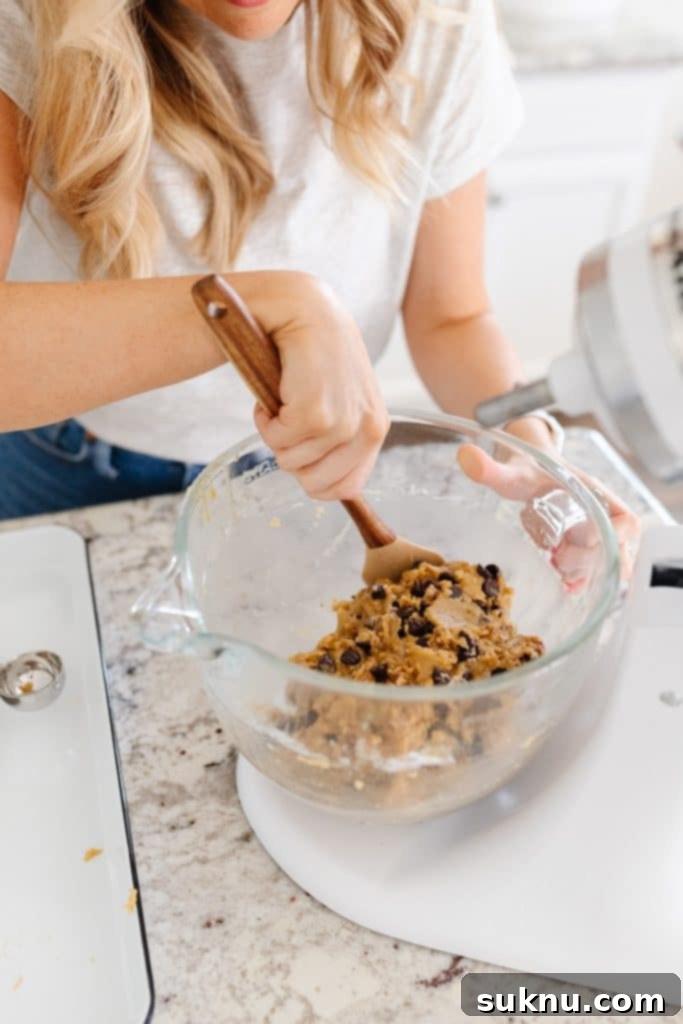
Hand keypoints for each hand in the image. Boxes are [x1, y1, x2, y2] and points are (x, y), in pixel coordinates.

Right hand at [250, 273, 388, 500]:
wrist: (303, 307)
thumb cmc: (313, 354)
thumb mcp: (339, 399)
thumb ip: (339, 438)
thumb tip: (321, 484)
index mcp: (376, 428)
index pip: (346, 488)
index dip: (312, 476)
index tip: (300, 444)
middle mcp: (369, 428)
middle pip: (315, 484)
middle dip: (290, 455)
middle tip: (288, 416)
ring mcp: (345, 423)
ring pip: (291, 463)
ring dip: (274, 432)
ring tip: (283, 394)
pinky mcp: (317, 413)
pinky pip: (277, 441)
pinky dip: (264, 419)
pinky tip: (274, 387)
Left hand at [457, 438, 640, 588]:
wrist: (530, 464)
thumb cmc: (527, 468)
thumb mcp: (509, 472)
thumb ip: (489, 468)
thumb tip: (464, 456)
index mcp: (595, 494)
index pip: (626, 521)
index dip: (612, 539)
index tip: (578, 542)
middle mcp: (602, 514)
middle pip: (616, 549)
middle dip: (588, 562)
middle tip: (558, 560)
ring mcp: (595, 532)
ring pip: (605, 562)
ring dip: (583, 572)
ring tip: (556, 565)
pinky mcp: (584, 544)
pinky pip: (595, 567)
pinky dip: (582, 578)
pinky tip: (564, 585)